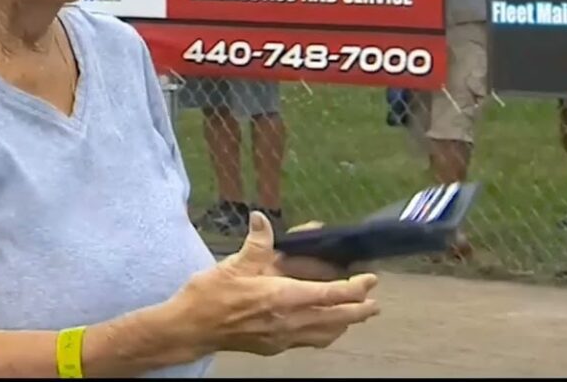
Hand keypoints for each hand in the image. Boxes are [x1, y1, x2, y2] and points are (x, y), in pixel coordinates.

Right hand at [170, 211, 379, 357]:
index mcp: (282, 297)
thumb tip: (262, 218)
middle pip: (337, 319)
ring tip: (355, 315)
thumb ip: (255, 243)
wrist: (191, 328)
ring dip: (344, 324)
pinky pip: (309, 342)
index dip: (356, 287)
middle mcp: (289, 321)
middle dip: (360, 311)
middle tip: (375, 302)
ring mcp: (282, 338)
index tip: (370, 279)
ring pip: (326, 334)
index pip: (331, 294)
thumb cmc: (210, 295)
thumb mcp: (233, 264)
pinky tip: (323, 328)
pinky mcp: (274, 347)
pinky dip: (324, 334)